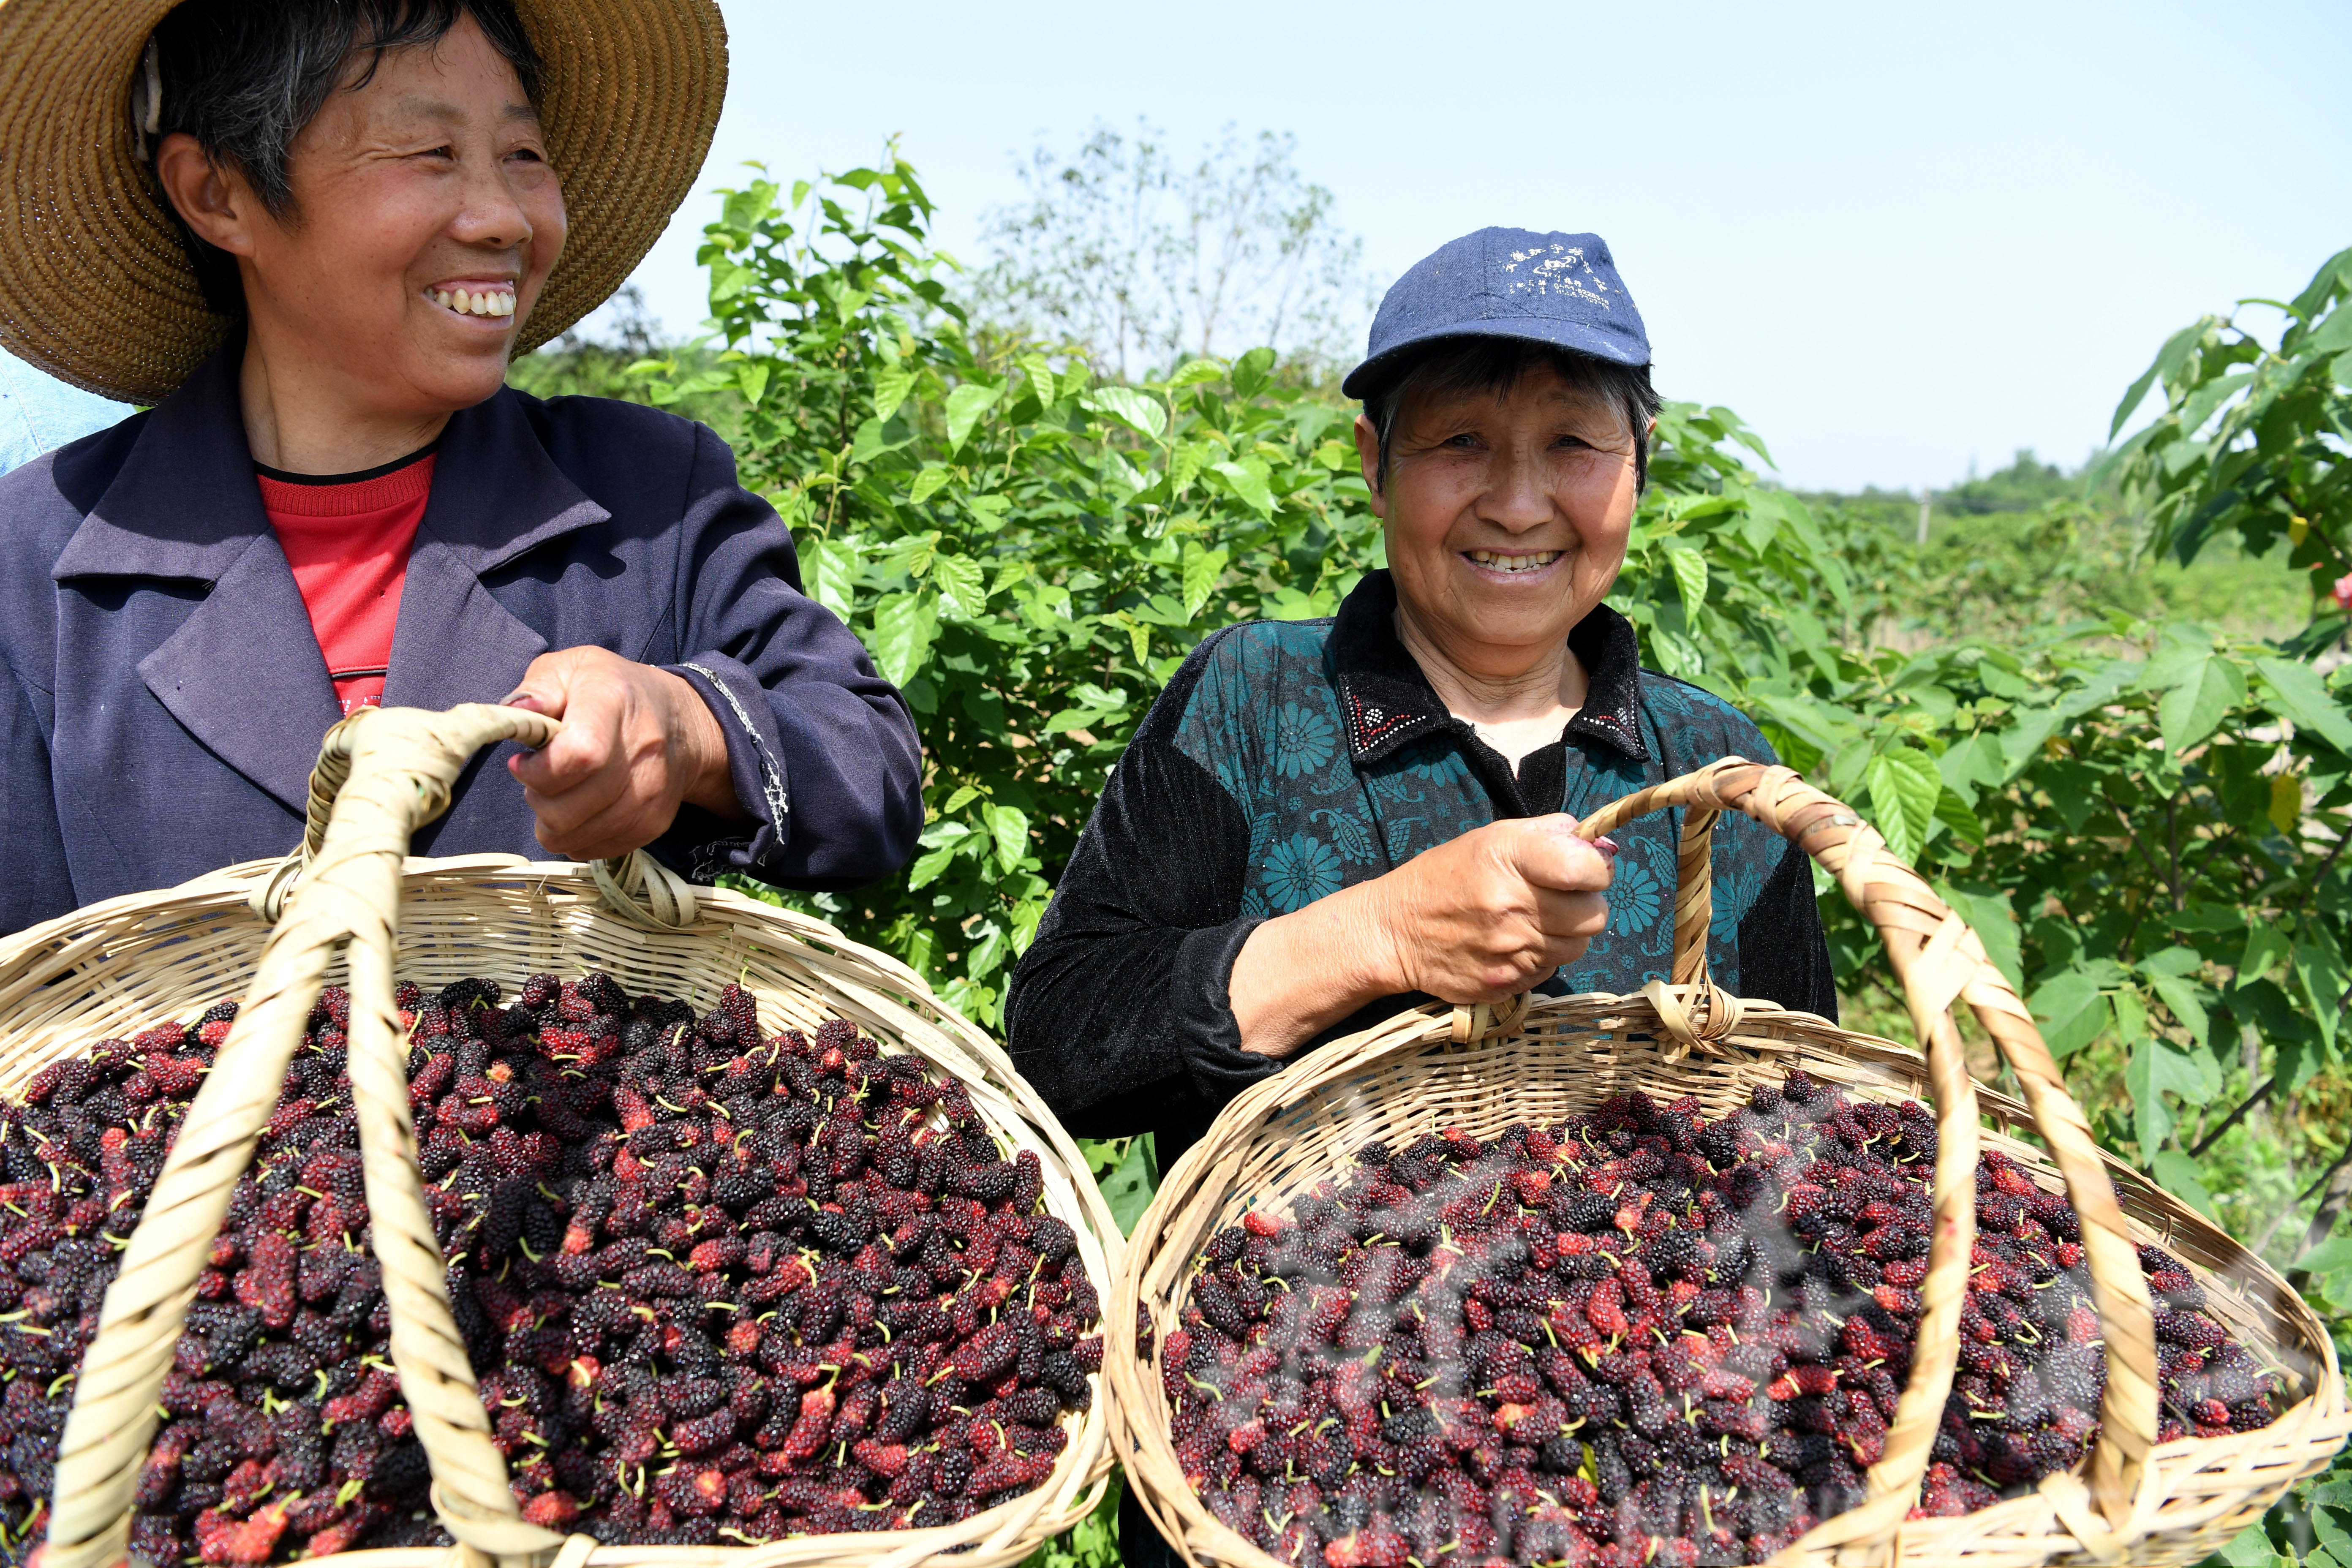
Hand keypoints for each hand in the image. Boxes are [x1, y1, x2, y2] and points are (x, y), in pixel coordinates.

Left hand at [503, 647, 742, 859]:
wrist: (681, 724)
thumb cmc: (615, 692)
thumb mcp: (572, 668)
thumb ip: (537, 689)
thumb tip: (514, 716)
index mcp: (613, 703)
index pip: (579, 755)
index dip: (538, 770)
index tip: (522, 762)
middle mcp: (642, 753)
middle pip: (569, 808)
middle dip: (537, 798)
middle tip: (540, 776)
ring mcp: (651, 795)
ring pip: (574, 836)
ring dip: (551, 820)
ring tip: (559, 791)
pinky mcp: (652, 824)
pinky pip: (591, 850)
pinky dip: (574, 835)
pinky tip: (580, 808)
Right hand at [1363, 815, 1613, 1003]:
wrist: (1394, 931)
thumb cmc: (1445, 876)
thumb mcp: (1490, 837)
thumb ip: (1549, 833)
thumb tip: (1601, 845)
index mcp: (1508, 859)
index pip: (1589, 869)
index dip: (1596, 868)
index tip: (1582, 869)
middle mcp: (1511, 907)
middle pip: (1595, 915)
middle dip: (1586, 904)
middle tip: (1561, 897)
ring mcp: (1509, 951)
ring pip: (1579, 947)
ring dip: (1567, 934)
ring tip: (1534, 920)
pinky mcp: (1505, 984)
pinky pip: (1551, 970)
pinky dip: (1542, 957)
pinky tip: (1513, 943)